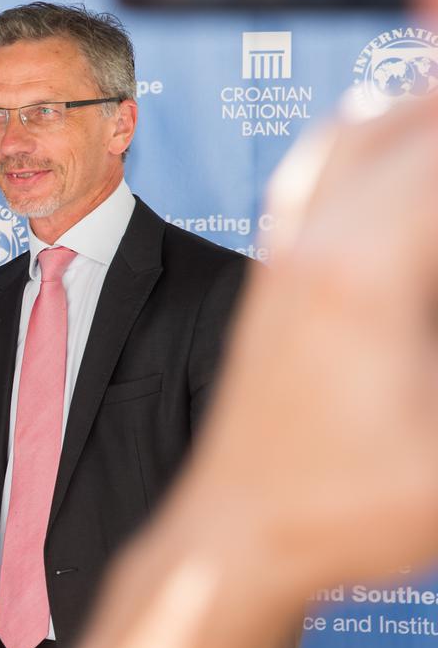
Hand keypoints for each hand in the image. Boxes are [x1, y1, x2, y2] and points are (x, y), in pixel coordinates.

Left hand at [29, 92, 437, 647]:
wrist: (234, 535)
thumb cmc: (335, 512)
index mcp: (364, 277)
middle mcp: (313, 250)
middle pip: (402, 128)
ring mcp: (281, 263)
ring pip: (345, 140)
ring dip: (412, 112)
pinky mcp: (268, 285)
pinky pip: (310, 178)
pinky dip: (357, 140)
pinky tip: (378, 147)